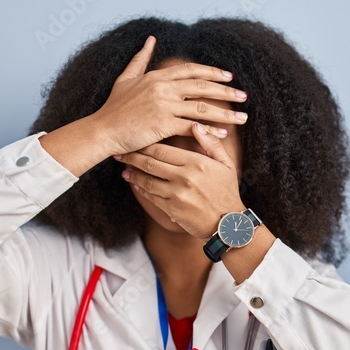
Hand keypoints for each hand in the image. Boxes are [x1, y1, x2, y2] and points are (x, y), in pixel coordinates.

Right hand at [91, 35, 247, 155]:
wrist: (103, 129)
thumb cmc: (114, 108)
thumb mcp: (126, 78)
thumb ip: (141, 59)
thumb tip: (150, 39)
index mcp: (158, 76)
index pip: (192, 70)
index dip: (213, 72)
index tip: (229, 77)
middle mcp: (163, 88)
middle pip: (203, 86)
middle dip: (226, 91)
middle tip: (244, 96)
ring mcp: (164, 106)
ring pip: (202, 107)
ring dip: (226, 113)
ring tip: (242, 119)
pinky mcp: (163, 124)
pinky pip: (192, 126)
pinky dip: (210, 130)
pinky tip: (223, 134)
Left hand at [115, 121, 245, 239]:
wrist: (229, 225)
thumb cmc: (227, 192)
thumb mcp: (226, 164)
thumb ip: (211, 143)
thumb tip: (196, 125)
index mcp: (196, 163)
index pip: (163, 149)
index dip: (145, 144)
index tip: (135, 139)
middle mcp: (184, 177)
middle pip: (150, 163)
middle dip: (132, 157)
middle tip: (120, 153)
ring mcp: (177, 195)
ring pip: (147, 180)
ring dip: (133, 174)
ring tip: (124, 169)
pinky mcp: (172, 210)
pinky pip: (152, 197)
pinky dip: (141, 190)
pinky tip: (135, 185)